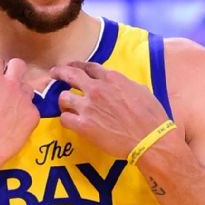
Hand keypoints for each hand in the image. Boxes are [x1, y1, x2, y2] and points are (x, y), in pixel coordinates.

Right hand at [0, 56, 39, 173]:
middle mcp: (10, 84)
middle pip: (19, 65)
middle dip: (14, 71)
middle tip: (10, 83)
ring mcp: (24, 98)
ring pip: (28, 88)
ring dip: (21, 95)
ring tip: (12, 110)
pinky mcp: (33, 114)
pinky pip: (32, 110)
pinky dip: (25, 116)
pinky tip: (16, 126)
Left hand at [51, 60, 175, 157]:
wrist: (150, 139)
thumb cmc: (151, 116)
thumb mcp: (140, 90)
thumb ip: (123, 84)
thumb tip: (117, 85)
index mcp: (112, 78)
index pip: (88, 67)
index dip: (77, 66)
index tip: (72, 67)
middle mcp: (96, 89)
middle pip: (70, 74)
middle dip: (59, 72)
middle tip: (53, 74)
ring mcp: (88, 107)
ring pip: (63, 97)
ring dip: (64, 101)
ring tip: (66, 105)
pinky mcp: (83, 125)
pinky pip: (64, 118)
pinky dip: (66, 119)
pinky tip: (70, 121)